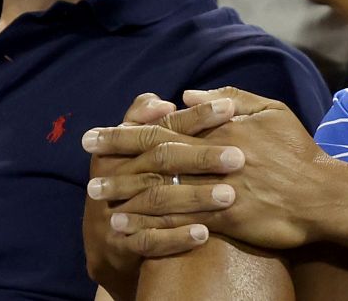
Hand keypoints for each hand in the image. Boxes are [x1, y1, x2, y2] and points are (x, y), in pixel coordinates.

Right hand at [82, 93, 229, 297]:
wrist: (109, 240)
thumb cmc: (136, 180)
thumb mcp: (135, 147)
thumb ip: (150, 120)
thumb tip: (166, 103)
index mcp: (123, 147)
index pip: (162, 126)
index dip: (195, 116)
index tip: (229, 108)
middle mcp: (117, 174)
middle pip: (161, 160)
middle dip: (200, 157)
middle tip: (238, 157)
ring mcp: (117, 210)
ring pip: (158, 199)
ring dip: (194, 197)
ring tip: (229, 196)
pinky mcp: (122, 244)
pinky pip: (149, 241)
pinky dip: (176, 237)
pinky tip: (204, 233)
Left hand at [84, 88, 347, 257]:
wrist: (322, 195)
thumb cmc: (298, 151)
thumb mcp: (272, 111)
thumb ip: (231, 99)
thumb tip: (190, 95)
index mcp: (222, 129)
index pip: (165, 126)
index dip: (128, 129)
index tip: (98, 131)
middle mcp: (214, 157)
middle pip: (155, 154)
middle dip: (116, 154)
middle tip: (84, 154)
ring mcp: (217, 189)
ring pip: (160, 188)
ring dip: (124, 190)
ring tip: (96, 194)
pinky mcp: (224, 219)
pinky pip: (177, 221)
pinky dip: (147, 223)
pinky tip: (125, 227)